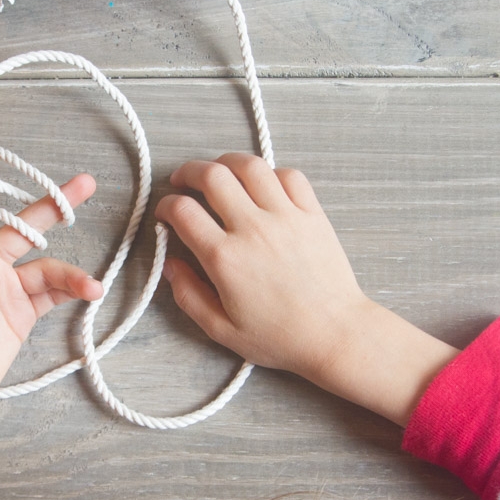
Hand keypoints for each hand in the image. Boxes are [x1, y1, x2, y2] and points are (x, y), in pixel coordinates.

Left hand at [0, 132, 102, 459]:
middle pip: (22, 226)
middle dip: (52, 205)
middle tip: (85, 183)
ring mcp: (6, 288)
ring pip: (47, 264)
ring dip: (71, 272)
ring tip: (90, 286)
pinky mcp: (23, 311)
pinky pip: (55, 292)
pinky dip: (74, 289)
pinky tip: (91, 291)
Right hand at [156, 154, 456, 426]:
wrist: (334, 334)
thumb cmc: (280, 337)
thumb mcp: (221, 329)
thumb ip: (188, 295)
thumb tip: (171, 264)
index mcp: (225, 258)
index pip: (183, 211)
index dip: (166, 206)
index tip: (165, 213)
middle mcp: (253, 229)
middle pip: (212, 175)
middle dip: (189, 171)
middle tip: (183, 181)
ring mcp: (286, 216)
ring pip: (250, 166)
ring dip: (226, 162)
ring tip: (219, 172)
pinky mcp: (312, 214)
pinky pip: (289, 175)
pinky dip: (270, 173)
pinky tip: (262, 185)